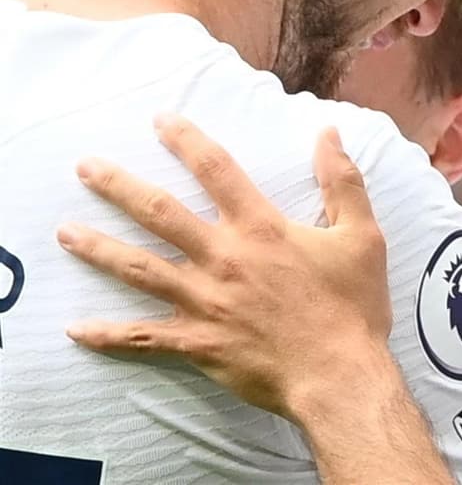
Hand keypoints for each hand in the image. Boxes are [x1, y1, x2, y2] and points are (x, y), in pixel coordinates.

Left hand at [56, 114, 391, 422]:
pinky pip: (143, 336)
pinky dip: (108, 335)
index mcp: (261, 228)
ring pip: (139, 269)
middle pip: (160, 213)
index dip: (187, 141)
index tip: (162, 121)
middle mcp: (223, 258)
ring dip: (99, 248)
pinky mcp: (196, 342)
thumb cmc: (352, 306)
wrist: (339, 374)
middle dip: (119, 186)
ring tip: (65, 232)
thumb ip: (343, 181)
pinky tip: (77, 329)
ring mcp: (204, 302)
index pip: (216, 170)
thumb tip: (329, 133)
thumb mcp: (362, 235)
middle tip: (86, 168)